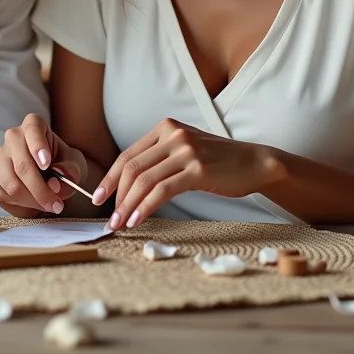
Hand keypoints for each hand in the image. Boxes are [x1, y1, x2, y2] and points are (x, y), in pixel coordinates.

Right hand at [0, 113, 87, 217]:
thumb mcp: (76, 164)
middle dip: (40, 190)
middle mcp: (12, 137)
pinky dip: (17, 205)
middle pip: (22, 165)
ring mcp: (0, 156)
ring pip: (10, 183)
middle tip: (56, 205)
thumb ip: (71, 170)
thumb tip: (56, 182)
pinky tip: (31, 205)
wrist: (52, 175)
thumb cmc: (63, 164)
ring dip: (31, 201)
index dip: (38, 147)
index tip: (47, 165)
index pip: (33, 130)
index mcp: (34, 125)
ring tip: (48, 206)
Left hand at [94, 119, 283, 229]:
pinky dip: (146, 207)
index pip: (127, 155)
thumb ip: (159, 159)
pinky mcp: (198, 169)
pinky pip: (163, 190)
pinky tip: (138, 220)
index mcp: (165, 128)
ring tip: (120, 224)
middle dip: (116, 195)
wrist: (255, 163)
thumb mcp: (185, 151)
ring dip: (128, 205)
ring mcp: (186, 151)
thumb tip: (128, 186)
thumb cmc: (218, 162)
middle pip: (132, 168)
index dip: (110, 179)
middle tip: (110, 218)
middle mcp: (173, 135)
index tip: (99, 198)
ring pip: (144, 180)